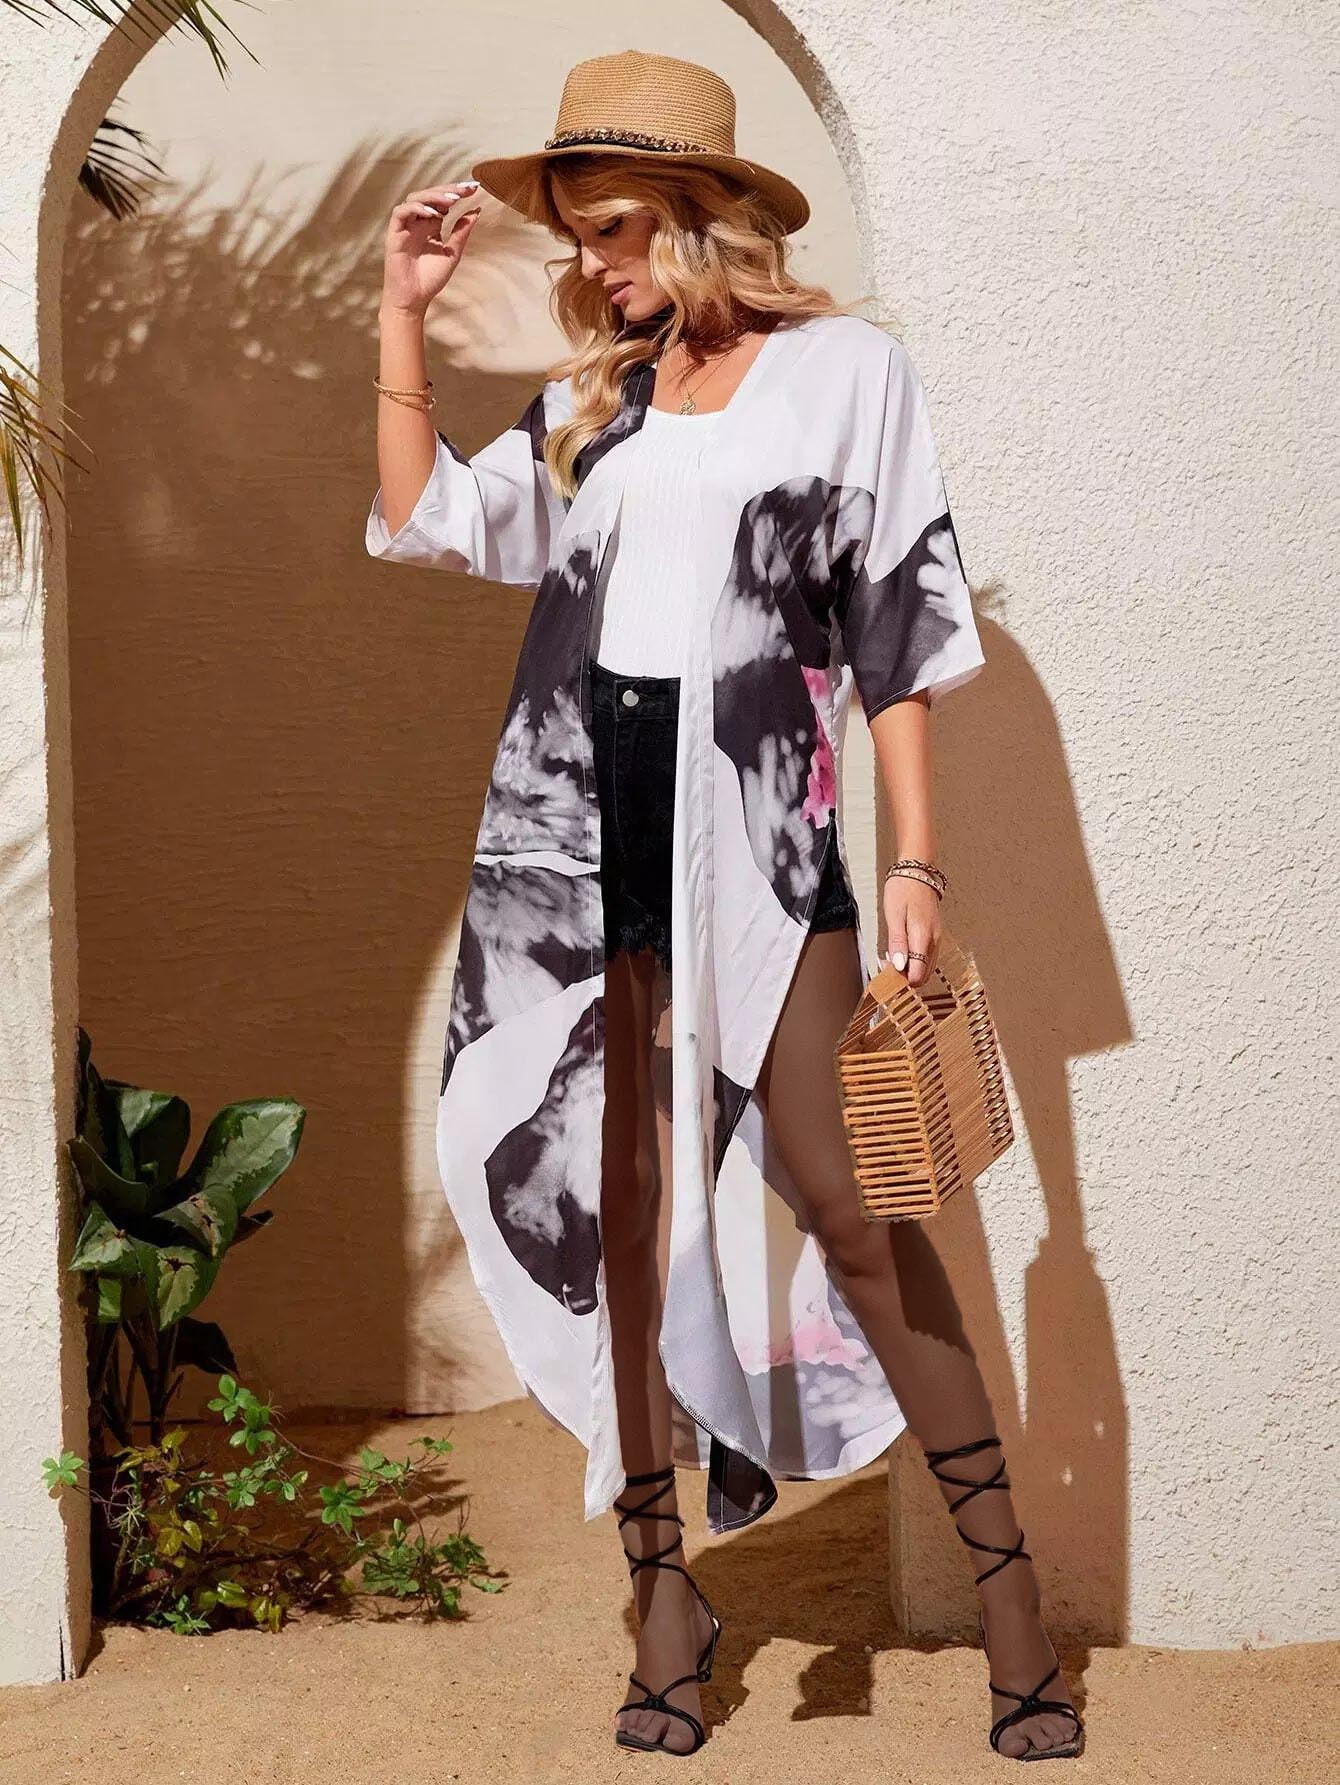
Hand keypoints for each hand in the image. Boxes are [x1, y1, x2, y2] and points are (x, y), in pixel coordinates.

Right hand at [381, 181, 482, 317]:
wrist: (414, 299)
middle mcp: (418, 222)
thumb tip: (476, 210)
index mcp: (431, 225)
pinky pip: (401, 212)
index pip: (443, 202)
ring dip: (433, 196)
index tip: (474, 188)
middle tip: (465, 189)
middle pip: (430, 195)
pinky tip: (433, 213)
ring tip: (451, 201)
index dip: (457, 192)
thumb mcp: (452, 253)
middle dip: (448, 190)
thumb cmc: (430, 280)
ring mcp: (405, 226)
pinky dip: (416, 208)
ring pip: (415, 198)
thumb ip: (462, 232)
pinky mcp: (394, 233)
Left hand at [880, 872, 940, 988]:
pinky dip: (915, 961)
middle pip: (923, 975)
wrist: (917, 872)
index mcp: (923, 937)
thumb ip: (897, 943)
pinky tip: (902, 953)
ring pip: (926, 968)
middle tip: (887, 966)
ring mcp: (937, 938)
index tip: (887, 973)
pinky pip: (927, 957)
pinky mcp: (935, 935)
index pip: (918, 974)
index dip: (902, 980)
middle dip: (905, 977)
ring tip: (892, 958)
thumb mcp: (894, 915)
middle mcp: (934, 941)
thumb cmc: (903, 890)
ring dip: (910, 969)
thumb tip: (899, 966)